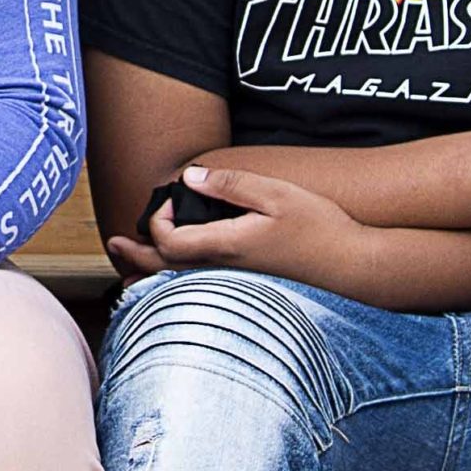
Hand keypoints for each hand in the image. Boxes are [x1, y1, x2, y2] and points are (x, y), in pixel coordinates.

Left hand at [107, 164, 362, 292]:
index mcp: (226, 249)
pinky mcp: (250, 294)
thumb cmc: (319, 228)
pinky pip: (201, 293)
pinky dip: (178, 284)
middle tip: (113, 243)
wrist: (358, 271)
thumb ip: (229, 184)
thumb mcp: (274, 193)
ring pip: (182, 288)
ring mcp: (237, 290)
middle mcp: (225, 275)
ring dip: (153, 274)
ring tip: (132, 264)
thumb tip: (188, 176)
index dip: (156, 221)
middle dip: (135, 257)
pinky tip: (177, 277)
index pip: (168, 244)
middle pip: (165, 274)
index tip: (168, 198)